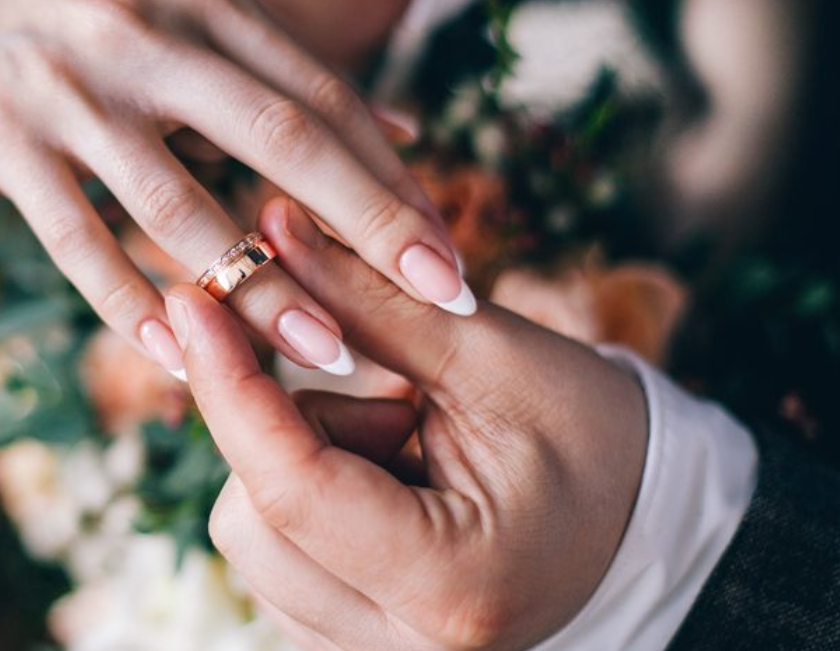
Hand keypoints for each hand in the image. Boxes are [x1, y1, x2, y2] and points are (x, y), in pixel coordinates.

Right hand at [0, 0, 464, 378]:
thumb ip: (260, 58)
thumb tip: (387, 128)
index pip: (320, 91)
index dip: (393, 171)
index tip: (447, 242)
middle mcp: (146, 34)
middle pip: (282, 141)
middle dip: (371, 226)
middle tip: (446, 297)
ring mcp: (71, 88)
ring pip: (183, 206)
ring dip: (262, 290)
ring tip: (330, 358)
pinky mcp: (2, 137)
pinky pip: (77, 237)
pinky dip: (128, 301)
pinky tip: (175, 355)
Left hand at [164, 197, 647, 650]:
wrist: (647, 524)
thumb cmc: (596, 440)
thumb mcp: (494, 357)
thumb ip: (370, 300)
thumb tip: (268, 230)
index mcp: (448, 585)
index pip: (291, 487)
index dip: (230, 385)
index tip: (192, 297)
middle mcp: (397, 650)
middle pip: (249, 519)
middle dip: (292, 431)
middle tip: (396, 401)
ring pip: (253, 536)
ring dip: (305, 463)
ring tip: (408, 444)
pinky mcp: (347, 639)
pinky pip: (277, 553)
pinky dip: (308, 494)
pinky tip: (389, 478)